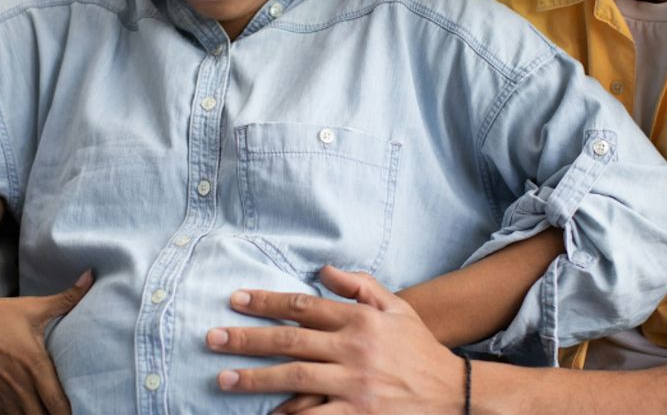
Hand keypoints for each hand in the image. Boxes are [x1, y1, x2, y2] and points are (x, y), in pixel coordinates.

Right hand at [0, 270, 92, 414]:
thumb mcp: (32, 307)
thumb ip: (66, 297)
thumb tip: (91, 276)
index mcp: (34, 366)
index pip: (58, 403)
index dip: (71, 411)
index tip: (83, 409)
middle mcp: (18, 386)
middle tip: (66, 413)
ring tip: (47, 413)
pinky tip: (24, 412)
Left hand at [206, 266, 464, 413]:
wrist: (454, 392)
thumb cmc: (419, 348)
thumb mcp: (397, 308)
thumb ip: (360, 286)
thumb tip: (323, 268)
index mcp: (360, 319)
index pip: (303, 307)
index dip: (266, 303)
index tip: (235, 301)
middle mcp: (354, 349)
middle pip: (290, 341)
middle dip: (247, 340)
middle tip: (213, 339)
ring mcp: (355, 384)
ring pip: (295, 378)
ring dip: (256, 378)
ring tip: (223, 378)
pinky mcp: (359, 414)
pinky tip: (265, 414)